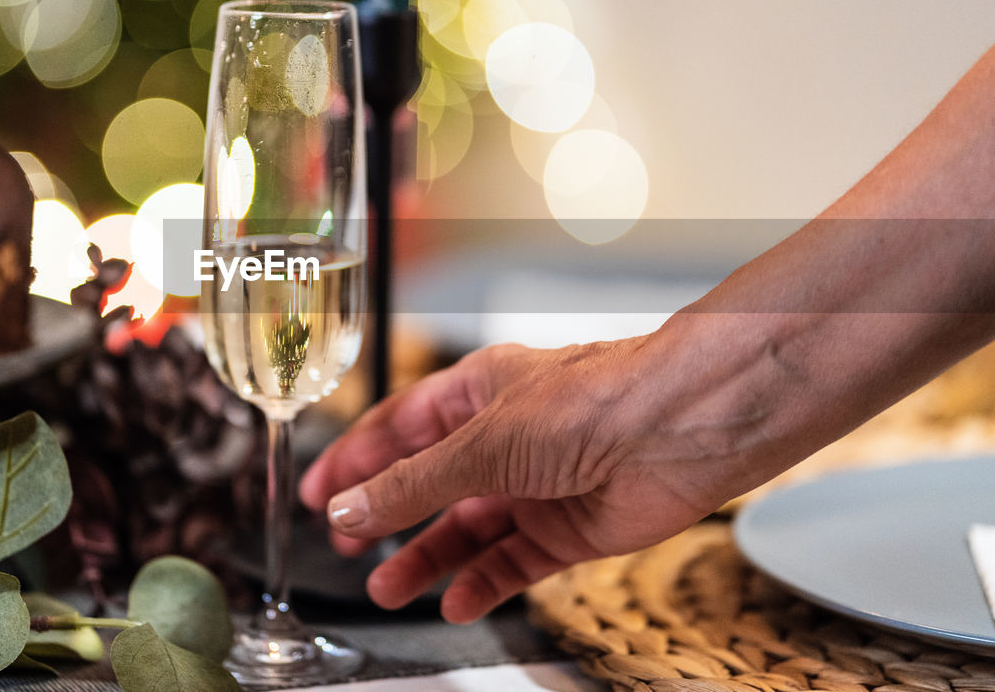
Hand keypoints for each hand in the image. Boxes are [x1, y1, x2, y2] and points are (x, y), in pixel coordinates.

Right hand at [299, 337, 731, 623]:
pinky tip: (454, 602)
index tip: (317, 494)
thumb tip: (350, 507)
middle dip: (384, 516)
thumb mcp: (481, 443)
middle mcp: (503, 439)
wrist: (679, 430)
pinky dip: (482, 583)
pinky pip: (511, 562)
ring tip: (387, 589)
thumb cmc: (590, 402)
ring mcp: (534, 485)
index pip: (398, 429)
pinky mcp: (567, 528)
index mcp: (476, 393)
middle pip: (428, 484)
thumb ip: (413, 484)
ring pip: (465, 530)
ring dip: (426, 558)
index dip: (355, 462)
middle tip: (345, 545)